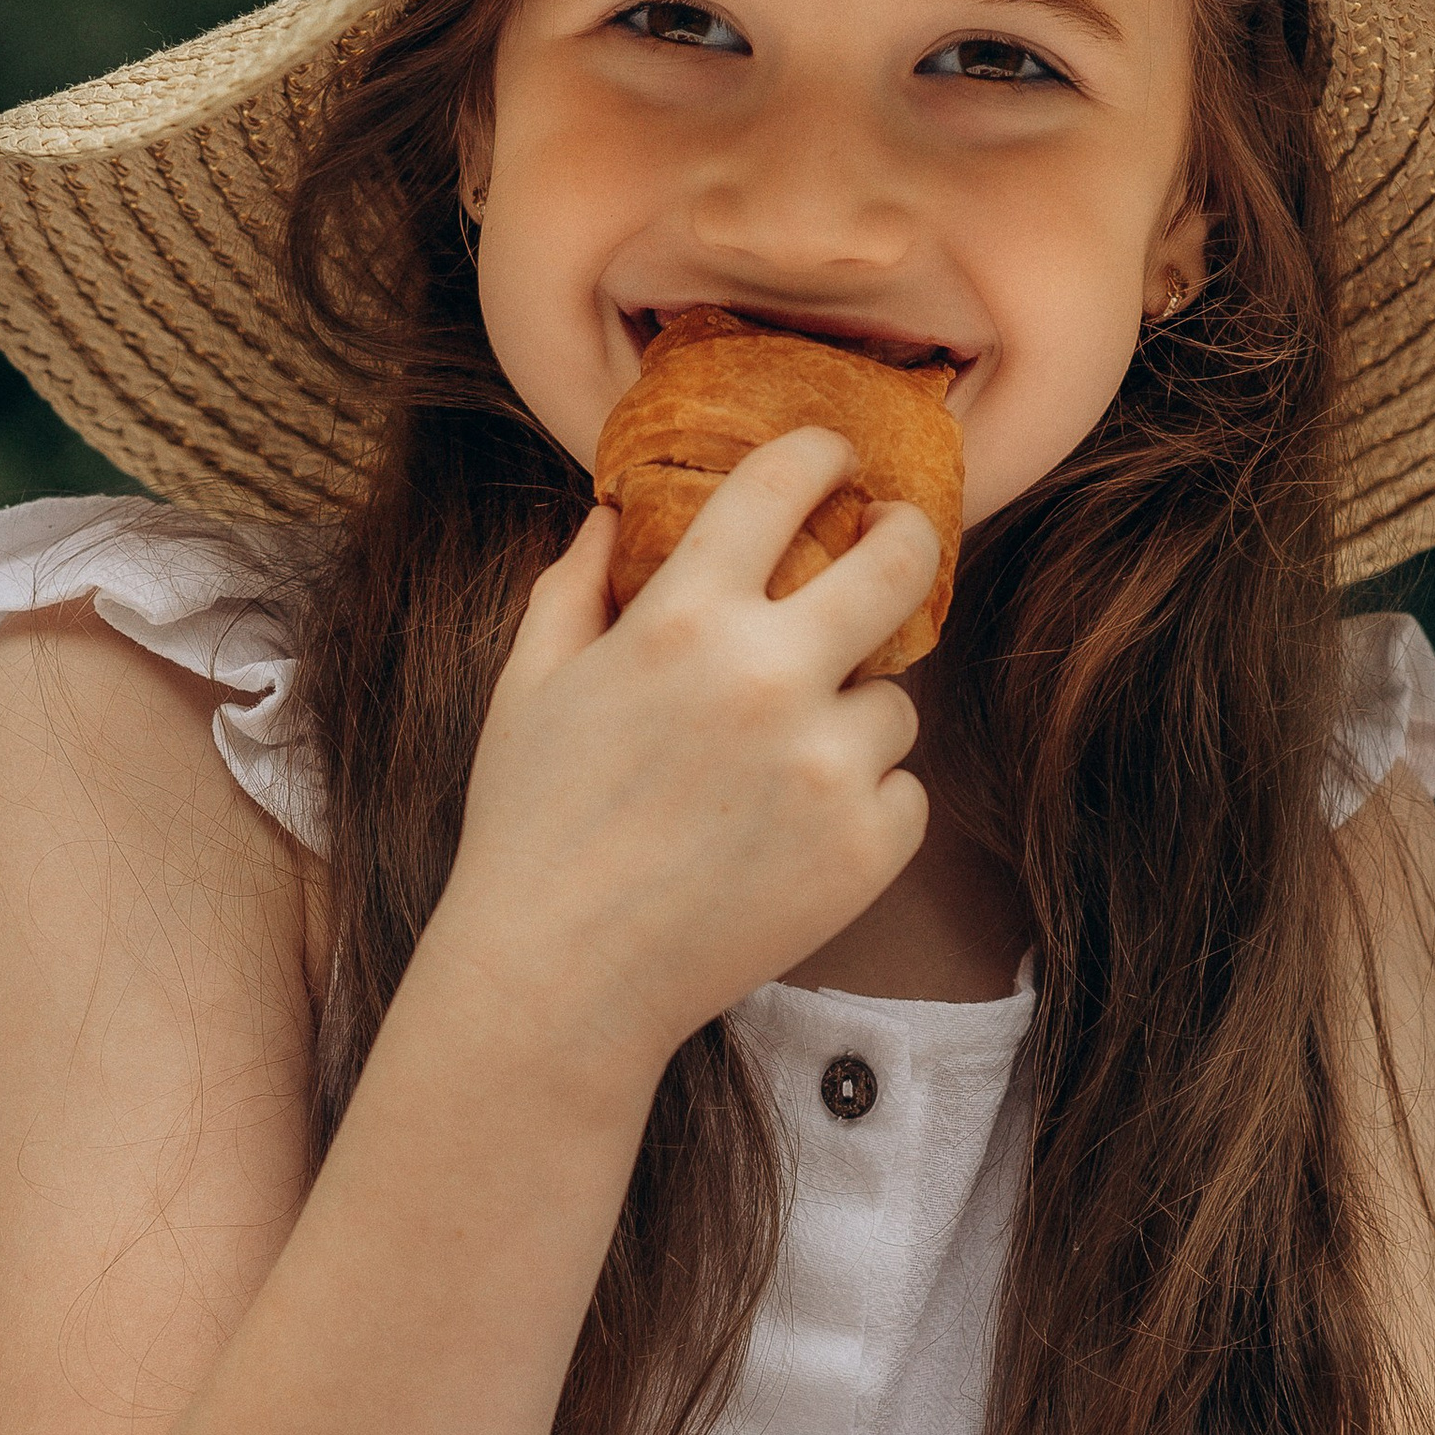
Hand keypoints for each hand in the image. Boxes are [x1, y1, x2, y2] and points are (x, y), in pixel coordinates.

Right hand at [428, 430, 941, 1083]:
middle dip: (905, 538)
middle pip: (899, 562)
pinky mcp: (868, 847)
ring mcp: (829, 766)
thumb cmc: (531, 828)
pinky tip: (790, 839)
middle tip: (894, 542)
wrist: (562, 981)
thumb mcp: (529, 686)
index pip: (784, 484)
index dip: (819, 454)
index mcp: (684, 621)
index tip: (834, 459)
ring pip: (895, 701)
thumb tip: (611, 511)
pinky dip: (862, 809)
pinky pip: (903, 794)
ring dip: (851, 720)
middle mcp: (770, 678)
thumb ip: (575, 584)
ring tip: (777, 772)